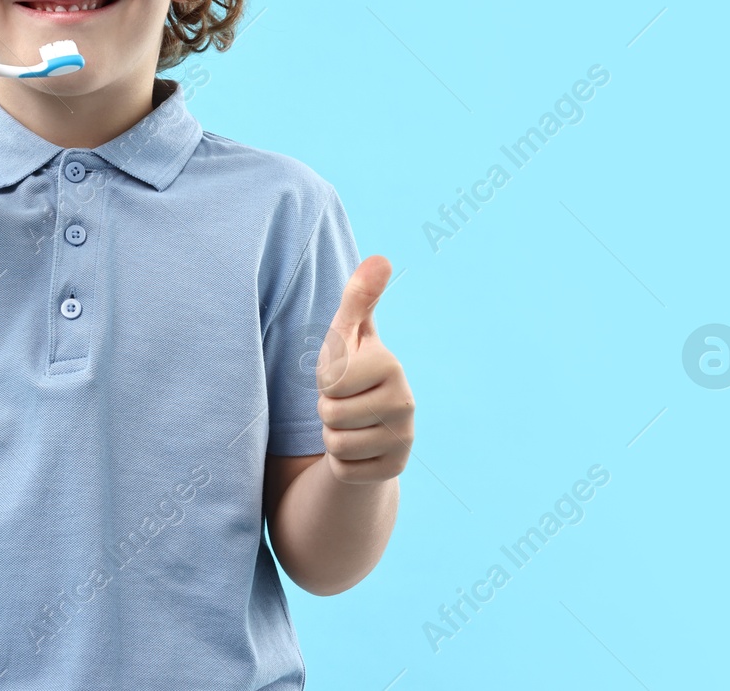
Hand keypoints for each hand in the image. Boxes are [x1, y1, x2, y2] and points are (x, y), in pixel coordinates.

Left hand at [314, 255, 414, 484]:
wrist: (365, 423)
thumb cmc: (350, 368)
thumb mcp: (346, 332)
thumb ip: (358, 296)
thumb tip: (381, 258)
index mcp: (391, 365)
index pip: (329, 380)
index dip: (324, 378)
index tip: (340, 375)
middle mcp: (406, 403)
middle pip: (329, 413)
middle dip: (325, 408)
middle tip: (343, 400)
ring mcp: (404, 440)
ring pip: (335, 444)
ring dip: (331, 434)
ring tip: (349, 421)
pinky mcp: (394, 470)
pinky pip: (343, 469)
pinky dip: (340, 462)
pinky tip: (357, 446)